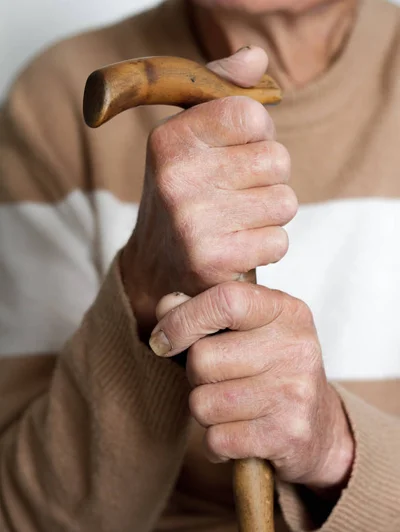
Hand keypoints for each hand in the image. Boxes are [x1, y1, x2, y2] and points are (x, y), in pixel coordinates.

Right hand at [121, 46, 295, 332]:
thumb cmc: (183, 195)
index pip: (252, 115)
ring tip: (237, 221)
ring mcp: (193, 222)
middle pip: (277, 160)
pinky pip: (279, 241)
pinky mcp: (212, 261)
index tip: (238, 151)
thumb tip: (257, 58)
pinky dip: (267, 246)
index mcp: (170, 139)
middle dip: (268, 178)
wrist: (155, 267)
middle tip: (236, 194)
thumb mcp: (188, 138)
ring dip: (269, 214)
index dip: (258, 135)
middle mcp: (177, 178)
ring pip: (285, 202)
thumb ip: (221, 92)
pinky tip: (239, 247)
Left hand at [149, 283, 354, 492]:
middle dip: (196, 376)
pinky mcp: (286, 434)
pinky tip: (237, 435)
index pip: (224, 300)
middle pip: (202, 359)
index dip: (183, 320)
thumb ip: (206, 312)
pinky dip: (216, 444)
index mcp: (286, 311)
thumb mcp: (250, 330)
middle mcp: (295, 347)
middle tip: (220, 381)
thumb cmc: (274, 371)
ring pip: (202, 403)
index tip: (164, 339)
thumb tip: (165, 306)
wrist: (321, 429)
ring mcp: (293, 392)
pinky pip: (216, 439)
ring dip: (205, 411)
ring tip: (231, 408)